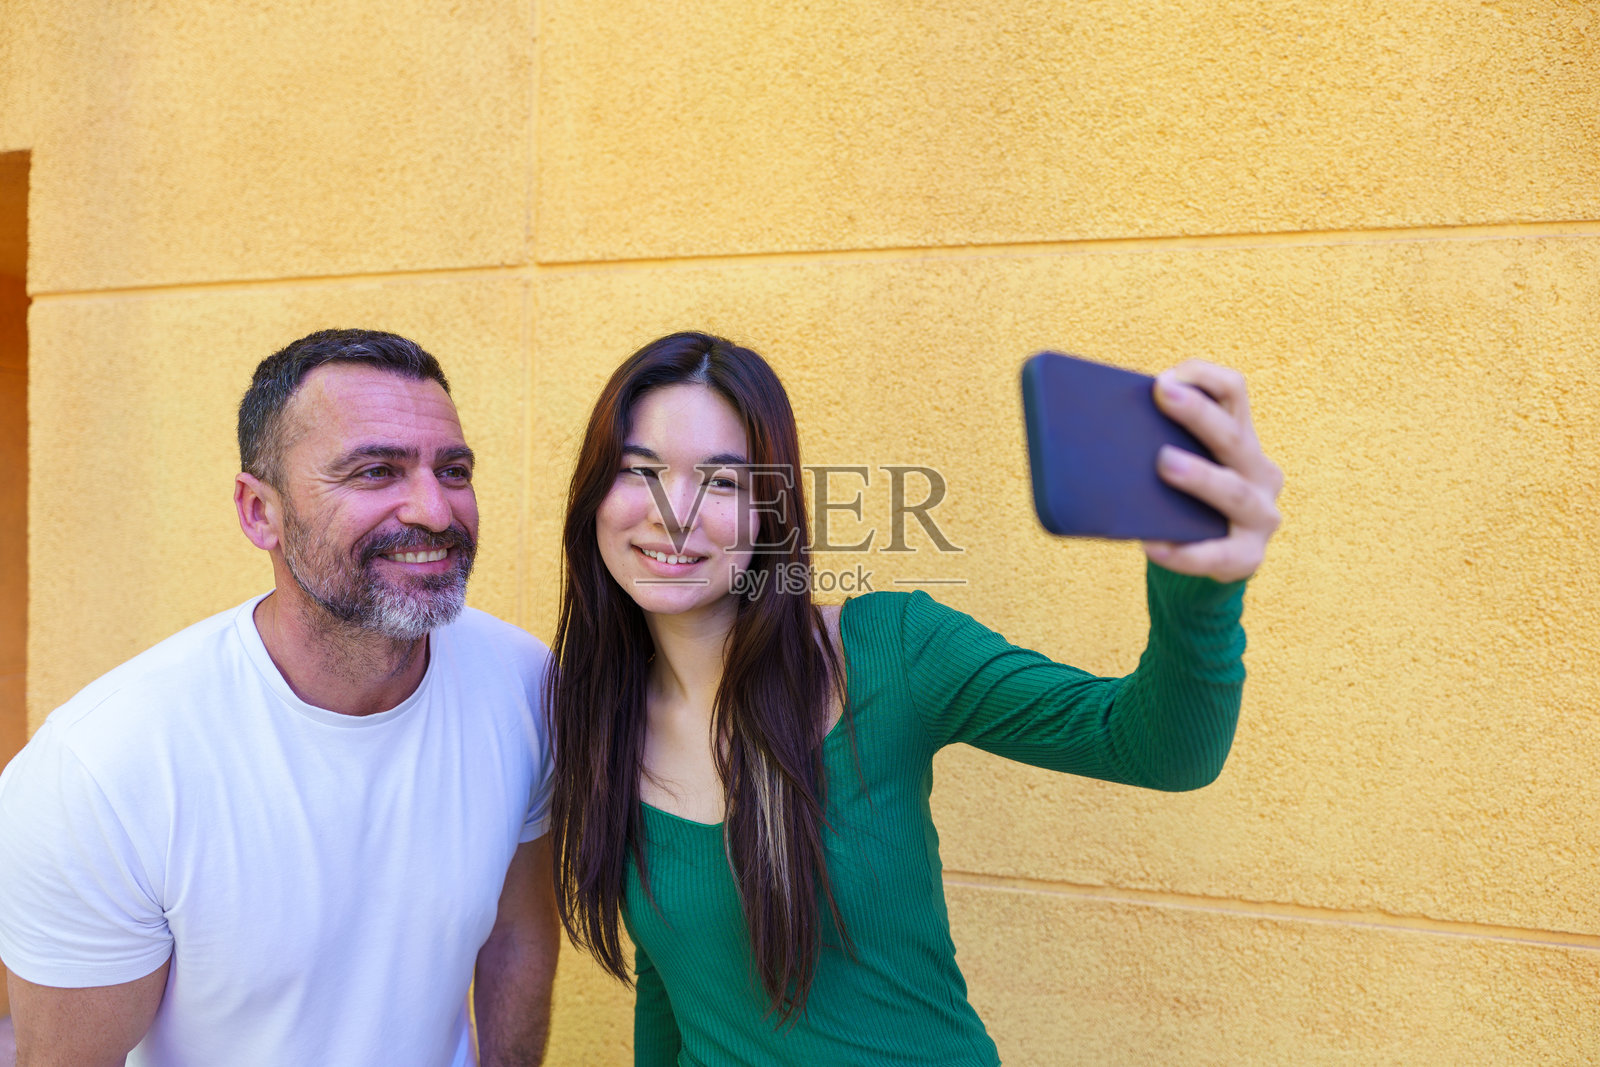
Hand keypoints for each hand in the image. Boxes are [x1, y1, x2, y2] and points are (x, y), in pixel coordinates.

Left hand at [1142, 361, 1282, 582]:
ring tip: (1165, 463)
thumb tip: (1098, 424)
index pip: (1234, 392)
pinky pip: (1216, 554)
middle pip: (1233, 437)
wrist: (1205, 560)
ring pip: (1233, 491)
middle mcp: (1260, 473)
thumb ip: (1160, 443)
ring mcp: (1261, 516)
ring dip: (1200, 475)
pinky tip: (1153, 544)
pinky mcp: (1248, 557)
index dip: (1204, 378)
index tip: (1164, 377)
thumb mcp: (1182, 466)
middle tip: (1163, 394)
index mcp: (1242, 441)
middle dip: (1198, 413)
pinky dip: (1184, 551)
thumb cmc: (1184, 503)